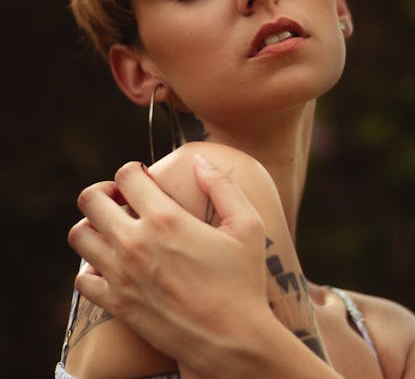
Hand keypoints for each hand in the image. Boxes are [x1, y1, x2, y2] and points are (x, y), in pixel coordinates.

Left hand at [68, 154, 270, 376]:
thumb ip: (222, 185)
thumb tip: (200, 161)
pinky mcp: (117, 305)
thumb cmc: (244, 281)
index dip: (134, 170)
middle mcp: (135, 243)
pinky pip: (82, 278)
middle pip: (90, 199)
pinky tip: (113, 265)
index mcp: (165, 218)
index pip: (126, 175)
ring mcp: (121, 275)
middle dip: (104, 191)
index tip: (145, 179)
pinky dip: (91, 267)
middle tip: (123, 200)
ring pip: (79, 236)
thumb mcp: (247, 225)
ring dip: (92, 225)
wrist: (232, 341)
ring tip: (114, 229)